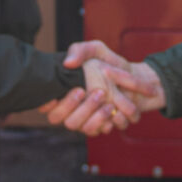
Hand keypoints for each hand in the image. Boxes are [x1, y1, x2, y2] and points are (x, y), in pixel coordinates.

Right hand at [40, 42, 166, 136]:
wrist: (135, 77)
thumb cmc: (109, 63)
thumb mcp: (96, 50)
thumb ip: (80, 50)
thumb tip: (68, 63)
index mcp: (64, 91)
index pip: (47, 106)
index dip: (48, 103)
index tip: (64, 92)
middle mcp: (72, 109)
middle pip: (62, 119)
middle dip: (76, 107)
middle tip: (93, 92)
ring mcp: (86, 120)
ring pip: (82, 128)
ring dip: (95, 117)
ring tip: (109, 104)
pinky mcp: (101, 126)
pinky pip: (100, 131)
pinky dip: (109, 123)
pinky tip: (117, 112)